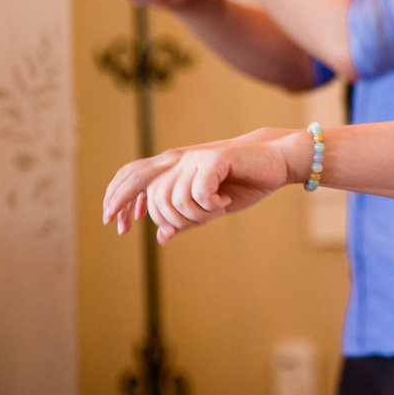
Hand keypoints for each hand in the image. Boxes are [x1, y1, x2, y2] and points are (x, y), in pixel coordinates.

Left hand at [102, 128, 297, 243]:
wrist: (275, 162)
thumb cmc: (243, 184)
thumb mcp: (209, 209)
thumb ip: (185, 219)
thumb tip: (162, 237)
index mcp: (173, 167)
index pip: (131, 177)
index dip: (118, 200)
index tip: (118, 228)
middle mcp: (179, 159)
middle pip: (152, 193)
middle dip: (167, 217)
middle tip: (188, 224)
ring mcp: (195, 158)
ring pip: (175, 198)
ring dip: (196, 215)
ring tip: (216, 211)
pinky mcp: (214, 159)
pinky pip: (198, 193)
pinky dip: (211, 205)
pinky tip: (225, 202)